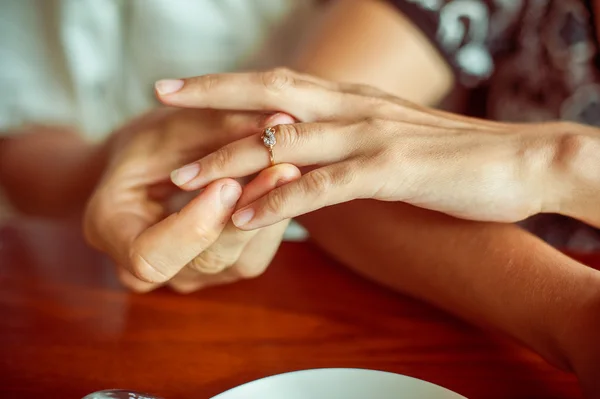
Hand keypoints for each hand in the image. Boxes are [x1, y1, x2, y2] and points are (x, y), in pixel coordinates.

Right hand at [84, 108, 298, 292]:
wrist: (144, 166)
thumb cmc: (147, 142)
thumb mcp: (170, 126)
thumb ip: (218, 128)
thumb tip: (280, 122)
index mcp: (110, 232)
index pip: (150, 256)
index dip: (192, 227)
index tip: (225, 183)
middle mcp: (147, 270)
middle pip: (207, 259)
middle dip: (246, 212)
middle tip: (281, 167)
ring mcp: (187, 275)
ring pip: (240, 259)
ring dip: (269, 214)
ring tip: (292, 169)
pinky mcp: (220, 268)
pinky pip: (255, 252)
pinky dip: (274, 218)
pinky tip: (289, 185)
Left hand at [155, 69, 598, 228]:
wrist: (520, 160)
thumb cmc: (452, 156)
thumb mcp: (389, 140)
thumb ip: (347, 142)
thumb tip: (312, 153)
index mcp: (352, 99)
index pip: (278, 82)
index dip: (229, 83)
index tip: (182, 87)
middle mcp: (354, 107)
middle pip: (270, 94)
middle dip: (212, 97)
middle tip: (161, 97)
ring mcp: (372, 135)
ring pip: (287, 141)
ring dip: (232, 159)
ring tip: (184, 177)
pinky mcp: (392, 169)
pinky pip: (325, 186)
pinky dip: (282, 199)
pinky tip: (247, 214)